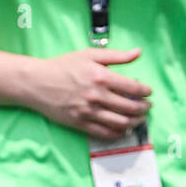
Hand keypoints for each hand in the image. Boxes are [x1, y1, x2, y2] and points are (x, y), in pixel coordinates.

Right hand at [27, 47, 152, 139]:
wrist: (37, 82)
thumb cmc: (63, 66)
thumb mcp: (89, 54)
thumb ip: (116, 55)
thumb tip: (138, 52)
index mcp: (101, 77)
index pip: (133, 88)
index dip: (145, 91)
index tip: (148, 92)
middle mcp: (97, 96)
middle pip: (130, 108)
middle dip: (144, 108)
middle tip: (147, 107)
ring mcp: (89, 112)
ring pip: (121, 123)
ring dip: (135, 122)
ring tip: (139, 118)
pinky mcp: (81, 124)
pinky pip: (105, 133)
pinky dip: (118, 133)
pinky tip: (123, 129)